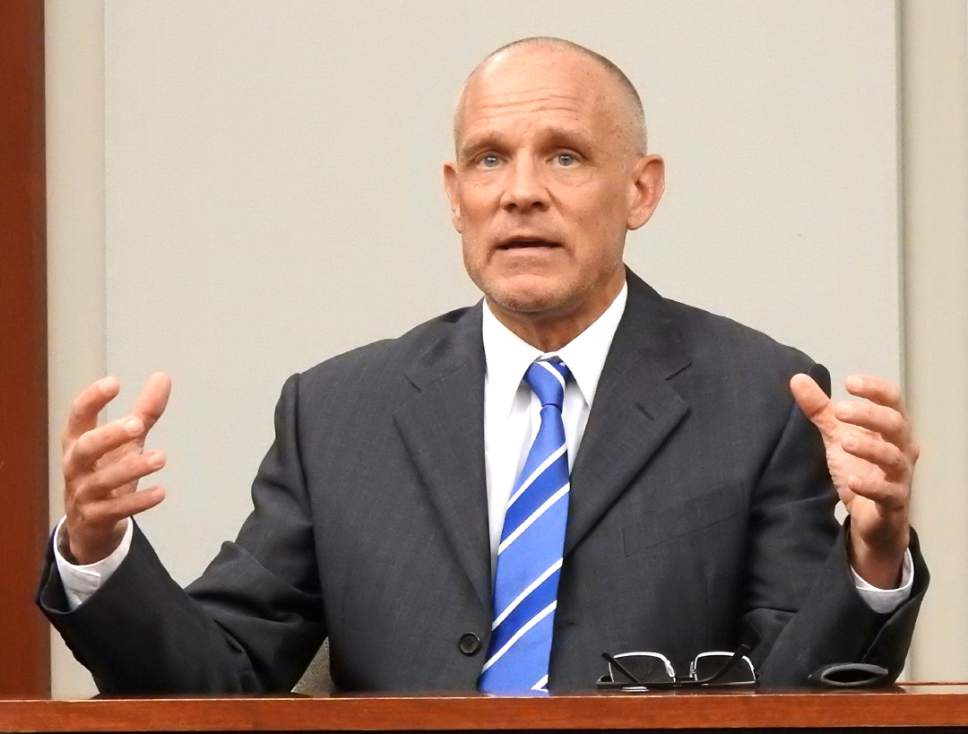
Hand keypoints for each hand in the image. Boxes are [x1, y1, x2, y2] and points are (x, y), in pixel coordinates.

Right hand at [61, 373, 171, 563]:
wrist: (89, 524)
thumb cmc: (105, 471)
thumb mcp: (125, 442)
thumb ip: (144, 412)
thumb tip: (163, 376)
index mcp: (78, 441)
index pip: (78, 416)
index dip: (92, 399)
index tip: (114, 383)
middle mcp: (76, 465)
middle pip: (87, 447)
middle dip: (109, 435)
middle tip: (137, 424)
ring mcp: (83, 493)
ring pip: (103, 480)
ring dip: (132, 468)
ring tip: (161, 458)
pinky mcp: (95, 517)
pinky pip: (115, 510)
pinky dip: (138, 502)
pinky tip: (161, 492)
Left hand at [790, 373, 918, 587]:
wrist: (871, 517)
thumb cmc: (860, 469)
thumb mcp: (837, 435)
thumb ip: (820, 409)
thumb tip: (797, 379)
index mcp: (891, 428)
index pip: (893, 400)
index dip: (875, 388)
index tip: (849, 381)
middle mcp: (902, 448)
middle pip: (895, 424)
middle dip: (869, 415)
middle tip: (839, 409)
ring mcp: (900, 476)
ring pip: (893, 458)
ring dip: (869, 447)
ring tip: (844, 441)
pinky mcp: (893, 502)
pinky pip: (888, 492)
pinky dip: (871, 485)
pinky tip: (853, 480)